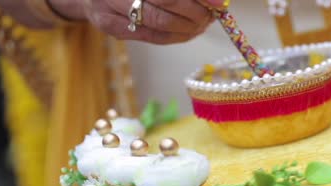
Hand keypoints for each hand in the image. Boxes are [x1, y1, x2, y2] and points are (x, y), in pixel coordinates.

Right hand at [46, 0, 222, 43]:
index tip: (219, 3)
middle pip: (166, 4)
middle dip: (196, 12)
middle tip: (212, 14)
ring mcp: (110, 10)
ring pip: (160, 25)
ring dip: (189, 27)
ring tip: (204, 22)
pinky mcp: (112, 29)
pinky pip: (153, 38)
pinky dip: (177, 36)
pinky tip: (190, 31)